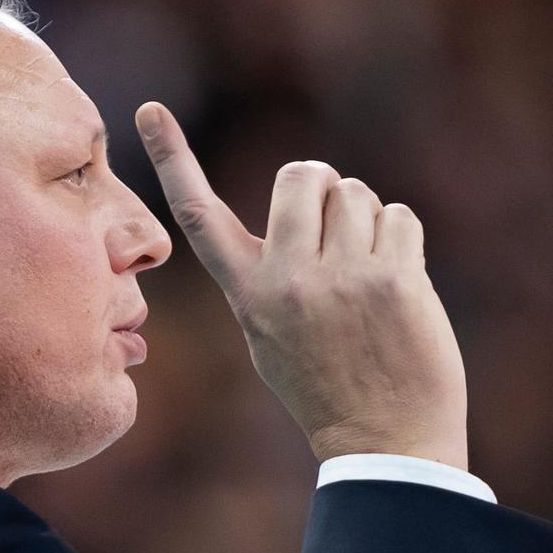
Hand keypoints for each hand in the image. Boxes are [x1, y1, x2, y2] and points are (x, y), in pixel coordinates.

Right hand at [135, 102, 469, 470]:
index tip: (150, 110)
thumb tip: (307, 213)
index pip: (199, 216)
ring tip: (368, 274)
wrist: (386, 442)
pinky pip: (400, 216)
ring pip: (355, 193)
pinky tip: (399, 285)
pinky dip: (403, 240)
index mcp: (248, 295)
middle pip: (301, 174)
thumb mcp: (271, 336)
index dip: (173, 158)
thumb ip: (272, 275)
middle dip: (323, 188)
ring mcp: (341, 279)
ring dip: (368, 220)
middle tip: (337, 232)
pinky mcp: (393, 280)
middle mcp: (287, 281)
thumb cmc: (328, 388)